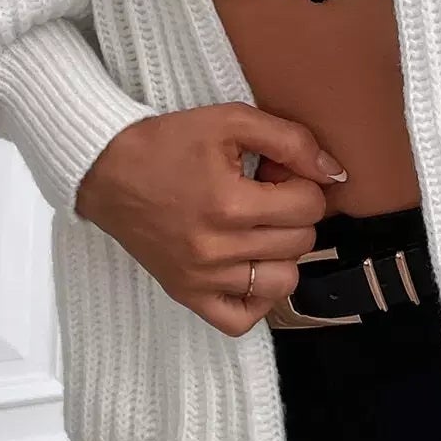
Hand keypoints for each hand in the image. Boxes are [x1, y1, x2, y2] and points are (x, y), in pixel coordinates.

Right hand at [73, 103, 347, 335]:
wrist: (106, 170)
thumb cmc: (168, 142)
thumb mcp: (230, 121)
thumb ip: (290, 140)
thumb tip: (335, 172)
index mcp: (230, 204)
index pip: (309, 205)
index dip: (303, 182)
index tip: (277, 173)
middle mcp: (217, 249)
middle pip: (302, 242)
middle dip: (295, 213)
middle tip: (266, 195)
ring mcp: (202, 278)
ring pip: (284, 282)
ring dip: (282, 252)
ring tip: (259, 229)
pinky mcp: (187, 295)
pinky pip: (242, 320)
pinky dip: (256, 297)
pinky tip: (250, 266)